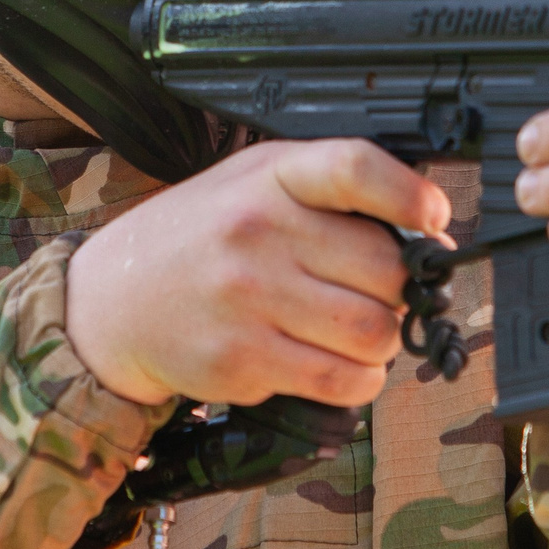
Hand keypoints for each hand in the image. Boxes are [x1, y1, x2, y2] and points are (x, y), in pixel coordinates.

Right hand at [66, 139, 450, 408]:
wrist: (113, 301)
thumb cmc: (201, 238)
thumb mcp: (253, 182)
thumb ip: (333, 194)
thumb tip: (430, 232)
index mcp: (269, 176)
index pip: (354, 168)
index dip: (410, 195)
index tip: (435, 217)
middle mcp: (257, 232)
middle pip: (385, 269)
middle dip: (400, 289)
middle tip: (381, 294)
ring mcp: (247, 299)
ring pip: (373, 331)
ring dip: (383, 340)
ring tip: (357, 331)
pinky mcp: (242, 360)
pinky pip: (340, 380)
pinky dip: (359, 380)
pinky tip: (339, 363)